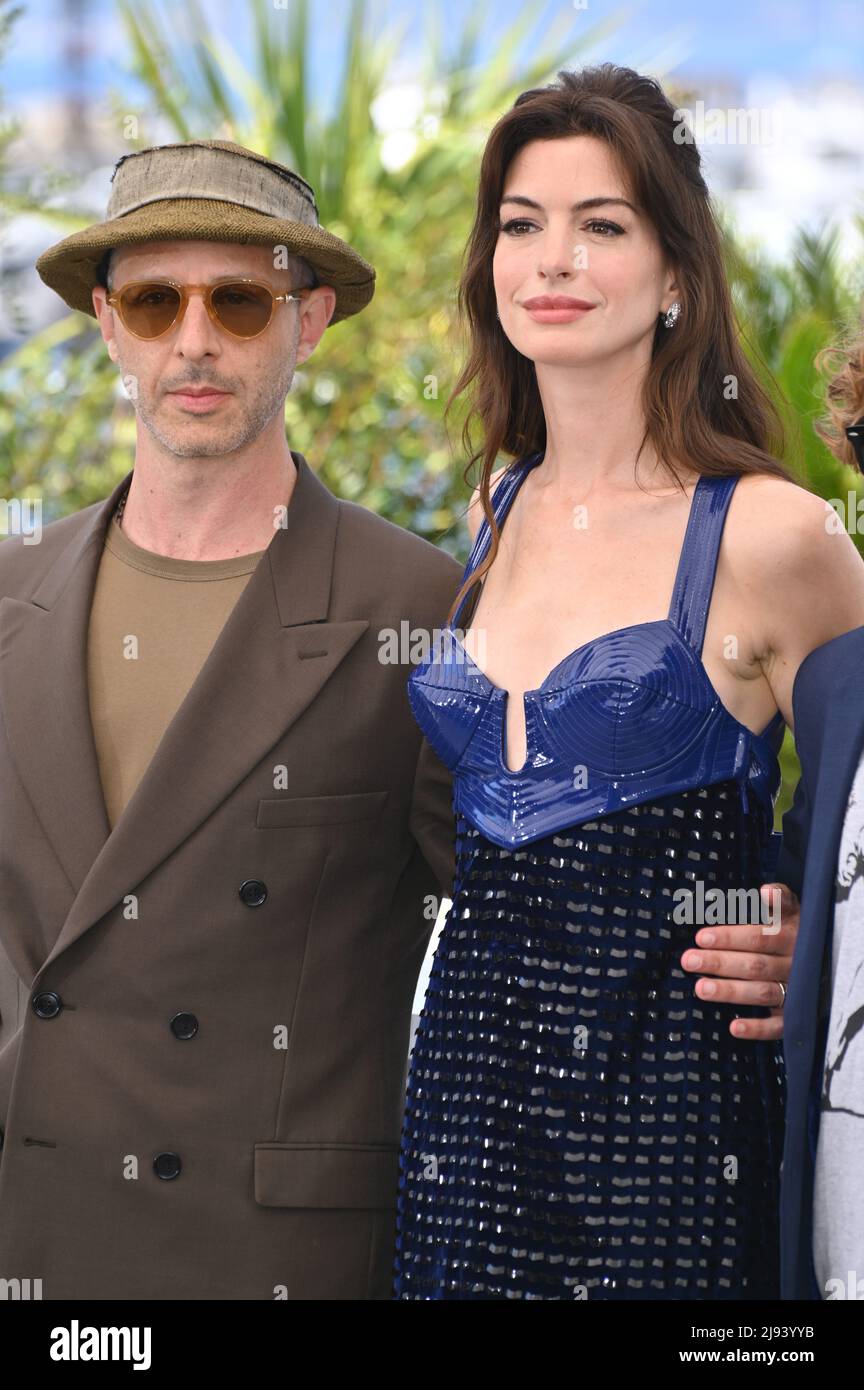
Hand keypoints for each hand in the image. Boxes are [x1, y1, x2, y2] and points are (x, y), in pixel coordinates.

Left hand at [679, 882, 799, 1040]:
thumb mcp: (793, 907)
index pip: (760, 936)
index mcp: (792, 935)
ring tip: (700, 989)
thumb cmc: (795, 927)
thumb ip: (779, 897)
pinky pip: (778, 1026)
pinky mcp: (795, 1014)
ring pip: (763, 992)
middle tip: (689, 960)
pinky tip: (733, 1027)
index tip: (701, 936)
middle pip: (755, 965)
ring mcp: (796, 990)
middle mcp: (795, 963)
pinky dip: (757, 1029)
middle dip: (720, 963)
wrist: (830, 956)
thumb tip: (765, 892)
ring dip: (731, 992)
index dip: (731, 938)